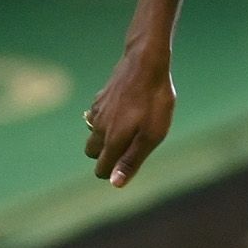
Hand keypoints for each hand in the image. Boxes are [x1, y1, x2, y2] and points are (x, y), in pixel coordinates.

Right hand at [83, 39, 175, 187]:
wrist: (146, 64)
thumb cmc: (154, 101)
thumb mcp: (152, 135)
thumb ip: (132, 160)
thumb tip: (115, 183)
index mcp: (112, 140)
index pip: (102, 169)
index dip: (113, 172)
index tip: (129, 164)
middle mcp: (99, 128)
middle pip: (92, 153)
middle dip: (106, 155)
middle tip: (131, 145)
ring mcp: (97, 111)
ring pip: (92, 133)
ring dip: (105, 137)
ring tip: (130, 126)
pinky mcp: (99, 98)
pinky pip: (96, 116)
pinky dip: (106, 119)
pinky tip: (124, 110)